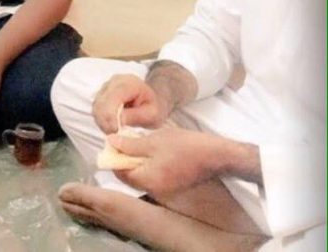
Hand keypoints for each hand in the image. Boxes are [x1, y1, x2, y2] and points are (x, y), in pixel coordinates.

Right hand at [92, 74, 169, 133]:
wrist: (152, 100)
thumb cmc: (154, 107)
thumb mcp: (152, 114)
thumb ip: (135, 116)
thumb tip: (117, 122)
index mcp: (129, 83)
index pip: (112, 97)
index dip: (111, 115)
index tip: (116, 130)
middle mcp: (114, 82)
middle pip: (101, 102)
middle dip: (105, 121)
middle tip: (114, 134)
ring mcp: (105, 88)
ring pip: (96, 107)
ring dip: (102, 122)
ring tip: (114, 131)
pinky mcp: (101, 96)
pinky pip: (96, 110)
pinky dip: (101, 121)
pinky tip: (111, 127)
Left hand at [108, 126, 224, 197]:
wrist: (219, 156)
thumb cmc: (187, 146)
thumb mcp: (154, 141)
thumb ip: (130, 144)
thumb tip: (110, 142)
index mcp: (146, 180)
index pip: (119, 172)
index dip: (113, 156)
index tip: (115, 142)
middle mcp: (153, 189)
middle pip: (129, 175)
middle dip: (125, 158)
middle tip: (127, 140)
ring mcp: (164, 189)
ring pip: (141, 175)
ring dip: (137, 161)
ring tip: (142, 143)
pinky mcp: (173, 185)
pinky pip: (153, 176)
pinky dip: (149, 164)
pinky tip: (155, 151)